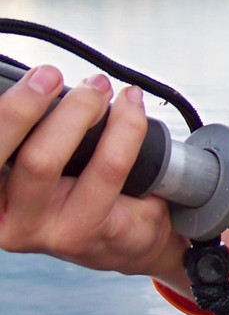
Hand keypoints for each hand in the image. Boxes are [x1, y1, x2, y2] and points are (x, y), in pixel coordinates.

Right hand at [0, 66, 186, 279]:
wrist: (131, 239)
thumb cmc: (81, 188)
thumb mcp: (44, 162)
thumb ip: (32, 132)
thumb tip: (38, 80)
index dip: (5, 112)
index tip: (29, 77)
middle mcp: (5, 219)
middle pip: (1, 156)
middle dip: (26, 106)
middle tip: (50, 75)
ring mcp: (41, 231)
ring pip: (45, 161)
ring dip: (77, 112)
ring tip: (99, 88)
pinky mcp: (82, 232)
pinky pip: (105, 168)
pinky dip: (123, 127)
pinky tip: (130, 106)